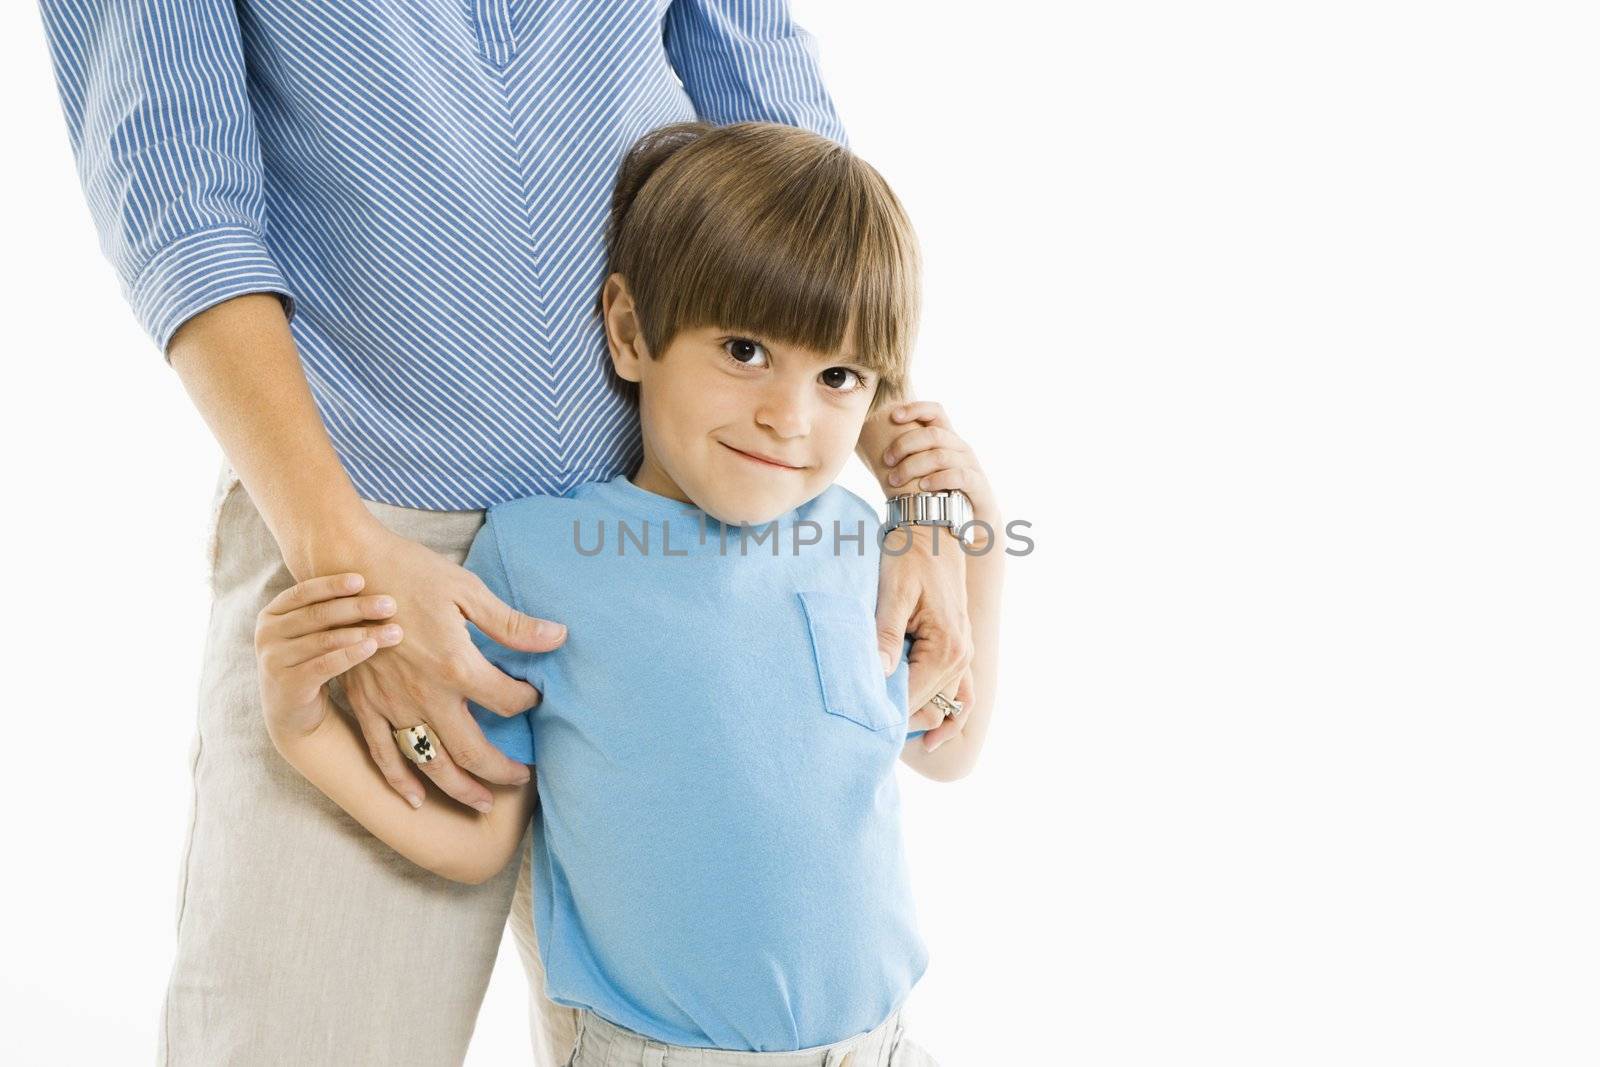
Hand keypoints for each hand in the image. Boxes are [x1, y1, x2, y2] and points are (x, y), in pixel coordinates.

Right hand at [255, 572, 403, 745]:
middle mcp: (267, 635)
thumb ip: (328, 609)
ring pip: (325, 640)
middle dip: (357, 607)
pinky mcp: (288, 685)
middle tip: (390, 604)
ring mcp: (274, 661)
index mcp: (272, 614)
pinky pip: (325, 665)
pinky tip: (373, 646)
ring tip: (394, 630)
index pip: (303, 592)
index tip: (362, 579)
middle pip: (317, 615)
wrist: (295, 712)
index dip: (332, 584)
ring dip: (363, 632)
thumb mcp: (312, 632)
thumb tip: (372, 579)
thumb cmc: (311, 660)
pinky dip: (351, 654)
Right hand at [324, 524, 565, 811]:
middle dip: (501, 771)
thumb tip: (558, 637)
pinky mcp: (364, 703)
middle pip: (472, 751)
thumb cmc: (411, 572)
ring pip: (430, 762)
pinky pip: (383, 753)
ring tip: (482, 803)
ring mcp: (392, 704)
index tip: (533, 695)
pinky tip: (417, 800)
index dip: (527, 700)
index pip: (506, 701)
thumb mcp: (468, 592)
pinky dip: (401, 781)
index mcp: (456, 665)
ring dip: (459, 788)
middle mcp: (425, 695)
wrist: (348, 565)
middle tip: (521, 780)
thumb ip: (512, 625)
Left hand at [876, 400, 998, 748]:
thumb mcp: (893, 592)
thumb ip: (886, 635)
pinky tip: (929, 740)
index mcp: (945, 647)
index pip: (911, 699)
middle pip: (926, 707)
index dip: (882, 714)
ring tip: (885, 740)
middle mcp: (960, 656)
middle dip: (895, 718)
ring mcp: (963, 654)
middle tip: (857, 733)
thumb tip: (877, 673)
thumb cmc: (908, 556)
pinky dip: (948, 717)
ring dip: (916, 719)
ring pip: (942, 705)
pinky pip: (960, 694)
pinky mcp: (959, 648)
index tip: (853, 726)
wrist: (930, 529)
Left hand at [881, 400, 998, 522]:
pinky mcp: (977, 484)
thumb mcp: (927, 469)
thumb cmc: (942, 491)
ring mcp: (970, 465)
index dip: (915, 408)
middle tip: (886, 461)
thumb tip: (872, 449)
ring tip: (895, 480)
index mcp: (947, 438)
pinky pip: (958, 476)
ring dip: (912, 466)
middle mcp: (960, 447)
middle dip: (904, 445)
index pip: (935, 411)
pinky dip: (938, 479)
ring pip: (940, 456)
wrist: (975, 518)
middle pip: (932, 434)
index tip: (893, 416)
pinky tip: (922, 487)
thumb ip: (909, 456)